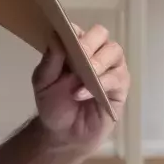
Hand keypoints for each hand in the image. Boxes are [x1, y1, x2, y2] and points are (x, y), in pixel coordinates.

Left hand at [32, 23, 128, 154]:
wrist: (63, 134)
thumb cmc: (54, 104)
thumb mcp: (43, 83)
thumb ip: (50, 60)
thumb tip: (55, 36)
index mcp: (76, 49)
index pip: (78, 30)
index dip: (73, 32)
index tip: (63, 39)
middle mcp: (96, 54)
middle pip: (101, 34)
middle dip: (89, 43)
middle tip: (78, 56)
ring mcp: (110, 69)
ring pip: (114, 51)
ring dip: (97, 62)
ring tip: (81, 77)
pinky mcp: (120, 87)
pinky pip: (117, 77)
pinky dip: (99, 83)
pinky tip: (81, 93)